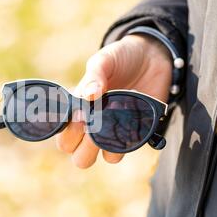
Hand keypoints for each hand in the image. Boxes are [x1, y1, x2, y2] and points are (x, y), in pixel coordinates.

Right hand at [56, 34, 171, 167]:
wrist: (153, 57)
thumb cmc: (122, 58)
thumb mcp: (104, 60)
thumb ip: (94, 76)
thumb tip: (89, 96)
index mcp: (77, 109)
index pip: (63, 137)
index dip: (69, 132)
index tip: (81, 114)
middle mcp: (91, 126)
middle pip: (78, 156)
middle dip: (85, 146)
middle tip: (96, 122)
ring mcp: (111, 133)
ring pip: (100, 159)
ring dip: (105, 144)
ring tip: (115, 119)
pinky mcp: (131, 135)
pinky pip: (121, 151)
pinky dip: (125, 139)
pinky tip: (132, 117)